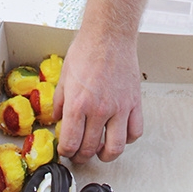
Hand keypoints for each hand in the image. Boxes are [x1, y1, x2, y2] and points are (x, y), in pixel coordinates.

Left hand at [54, 28, 142, 163]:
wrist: (108, 35)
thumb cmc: (86, 50)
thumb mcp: (64, 77)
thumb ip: (60, 102)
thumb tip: (57, 120)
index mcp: (78, 104)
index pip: (71, 143)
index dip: (66, 152)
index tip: (66, 151)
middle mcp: (99, 110)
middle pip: (90, 149)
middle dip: (82, 156)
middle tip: (79, 154)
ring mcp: (119, 108)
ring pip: (116, 148)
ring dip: (106, 155)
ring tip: (100, 151)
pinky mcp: (134, 103)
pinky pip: (135, 132)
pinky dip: (128, 139)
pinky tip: (119, 133)